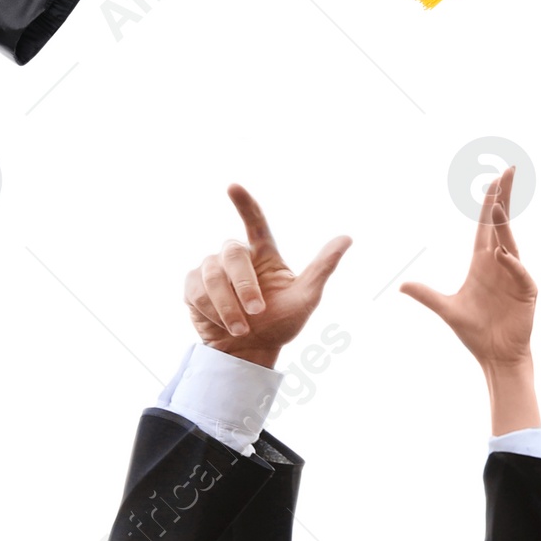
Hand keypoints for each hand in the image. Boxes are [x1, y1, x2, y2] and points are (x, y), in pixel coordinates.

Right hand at [184, 185, 350, 369]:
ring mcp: (212, 270)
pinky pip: (196, 291)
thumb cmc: (280, 324)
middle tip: (256, 313)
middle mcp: (237, 256)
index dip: (244, 204)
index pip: (255, 222)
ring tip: (241, 329)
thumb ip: (322, 267)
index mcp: (264, 253)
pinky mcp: (193, 287)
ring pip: (211, 274)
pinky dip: (211, 311)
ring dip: (227, 306)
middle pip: (233, 254)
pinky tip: (220, 324)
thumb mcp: (306, 298)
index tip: (232, 187)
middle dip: (244, 286)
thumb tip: (347, 237)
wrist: (250, 354)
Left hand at [401, 166, 540, 433]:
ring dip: (504, 225)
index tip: (494, 179)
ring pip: (511, 243)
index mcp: (483, 262)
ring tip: (498, 204)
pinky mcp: (526, 293)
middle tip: (508, 171)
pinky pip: (520, 273)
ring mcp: (515, 276)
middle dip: (504, 197)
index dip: (490, 202)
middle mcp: (501, 263)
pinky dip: (513, 264)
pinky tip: (503, 255)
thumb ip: (426, 296)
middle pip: (502, 224)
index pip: (486, 225)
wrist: (495, 356)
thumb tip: (402, 285)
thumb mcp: (446, 310)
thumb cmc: (475, 332)